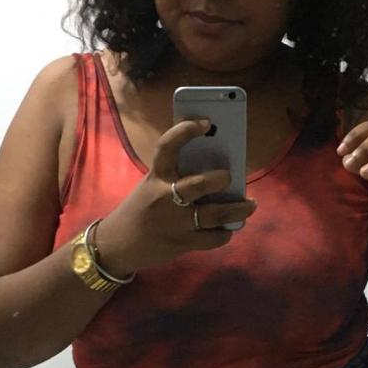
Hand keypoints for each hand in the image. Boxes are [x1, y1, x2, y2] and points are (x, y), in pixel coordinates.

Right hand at [97, 118, 257, 275]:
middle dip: (219, 179)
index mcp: (156, 177)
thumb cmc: (142, 209)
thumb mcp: (152, 187)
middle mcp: (164, 197)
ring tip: (250, 205)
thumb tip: (218, 171)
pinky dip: (224, 232)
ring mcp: (173, 223)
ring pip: (213, 215)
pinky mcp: (180, 243)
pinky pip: (212, 238)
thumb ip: (177, 178)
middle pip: (198, 185)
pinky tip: (229, 228)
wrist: (117, 245)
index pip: (168, 146)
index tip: (205, 123)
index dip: (185, 131)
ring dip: (237, 210)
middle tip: (230, 176)